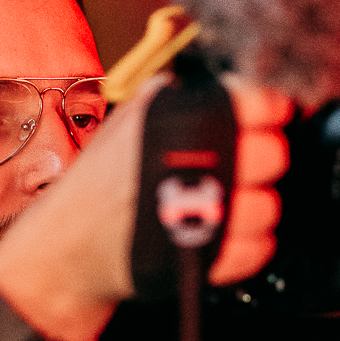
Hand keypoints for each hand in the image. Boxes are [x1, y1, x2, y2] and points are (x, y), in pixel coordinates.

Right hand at [0, 77, 289, 340]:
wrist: (65, 247)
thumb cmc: (100, 180)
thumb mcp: (133, 115)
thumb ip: (183, 93)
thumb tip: (238, 81)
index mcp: (178, 118)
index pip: (264, 101)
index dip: (269, 112)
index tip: (263, 121)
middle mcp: (192, 161)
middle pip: (273, 154)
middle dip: (259, 161)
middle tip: (236, 167)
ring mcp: (200, 214)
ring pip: (268, 206)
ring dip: (251, 207)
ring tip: (221, 204)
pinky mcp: (203, 259)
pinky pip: (257, 249)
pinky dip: (245, 245)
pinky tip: (217, 233)